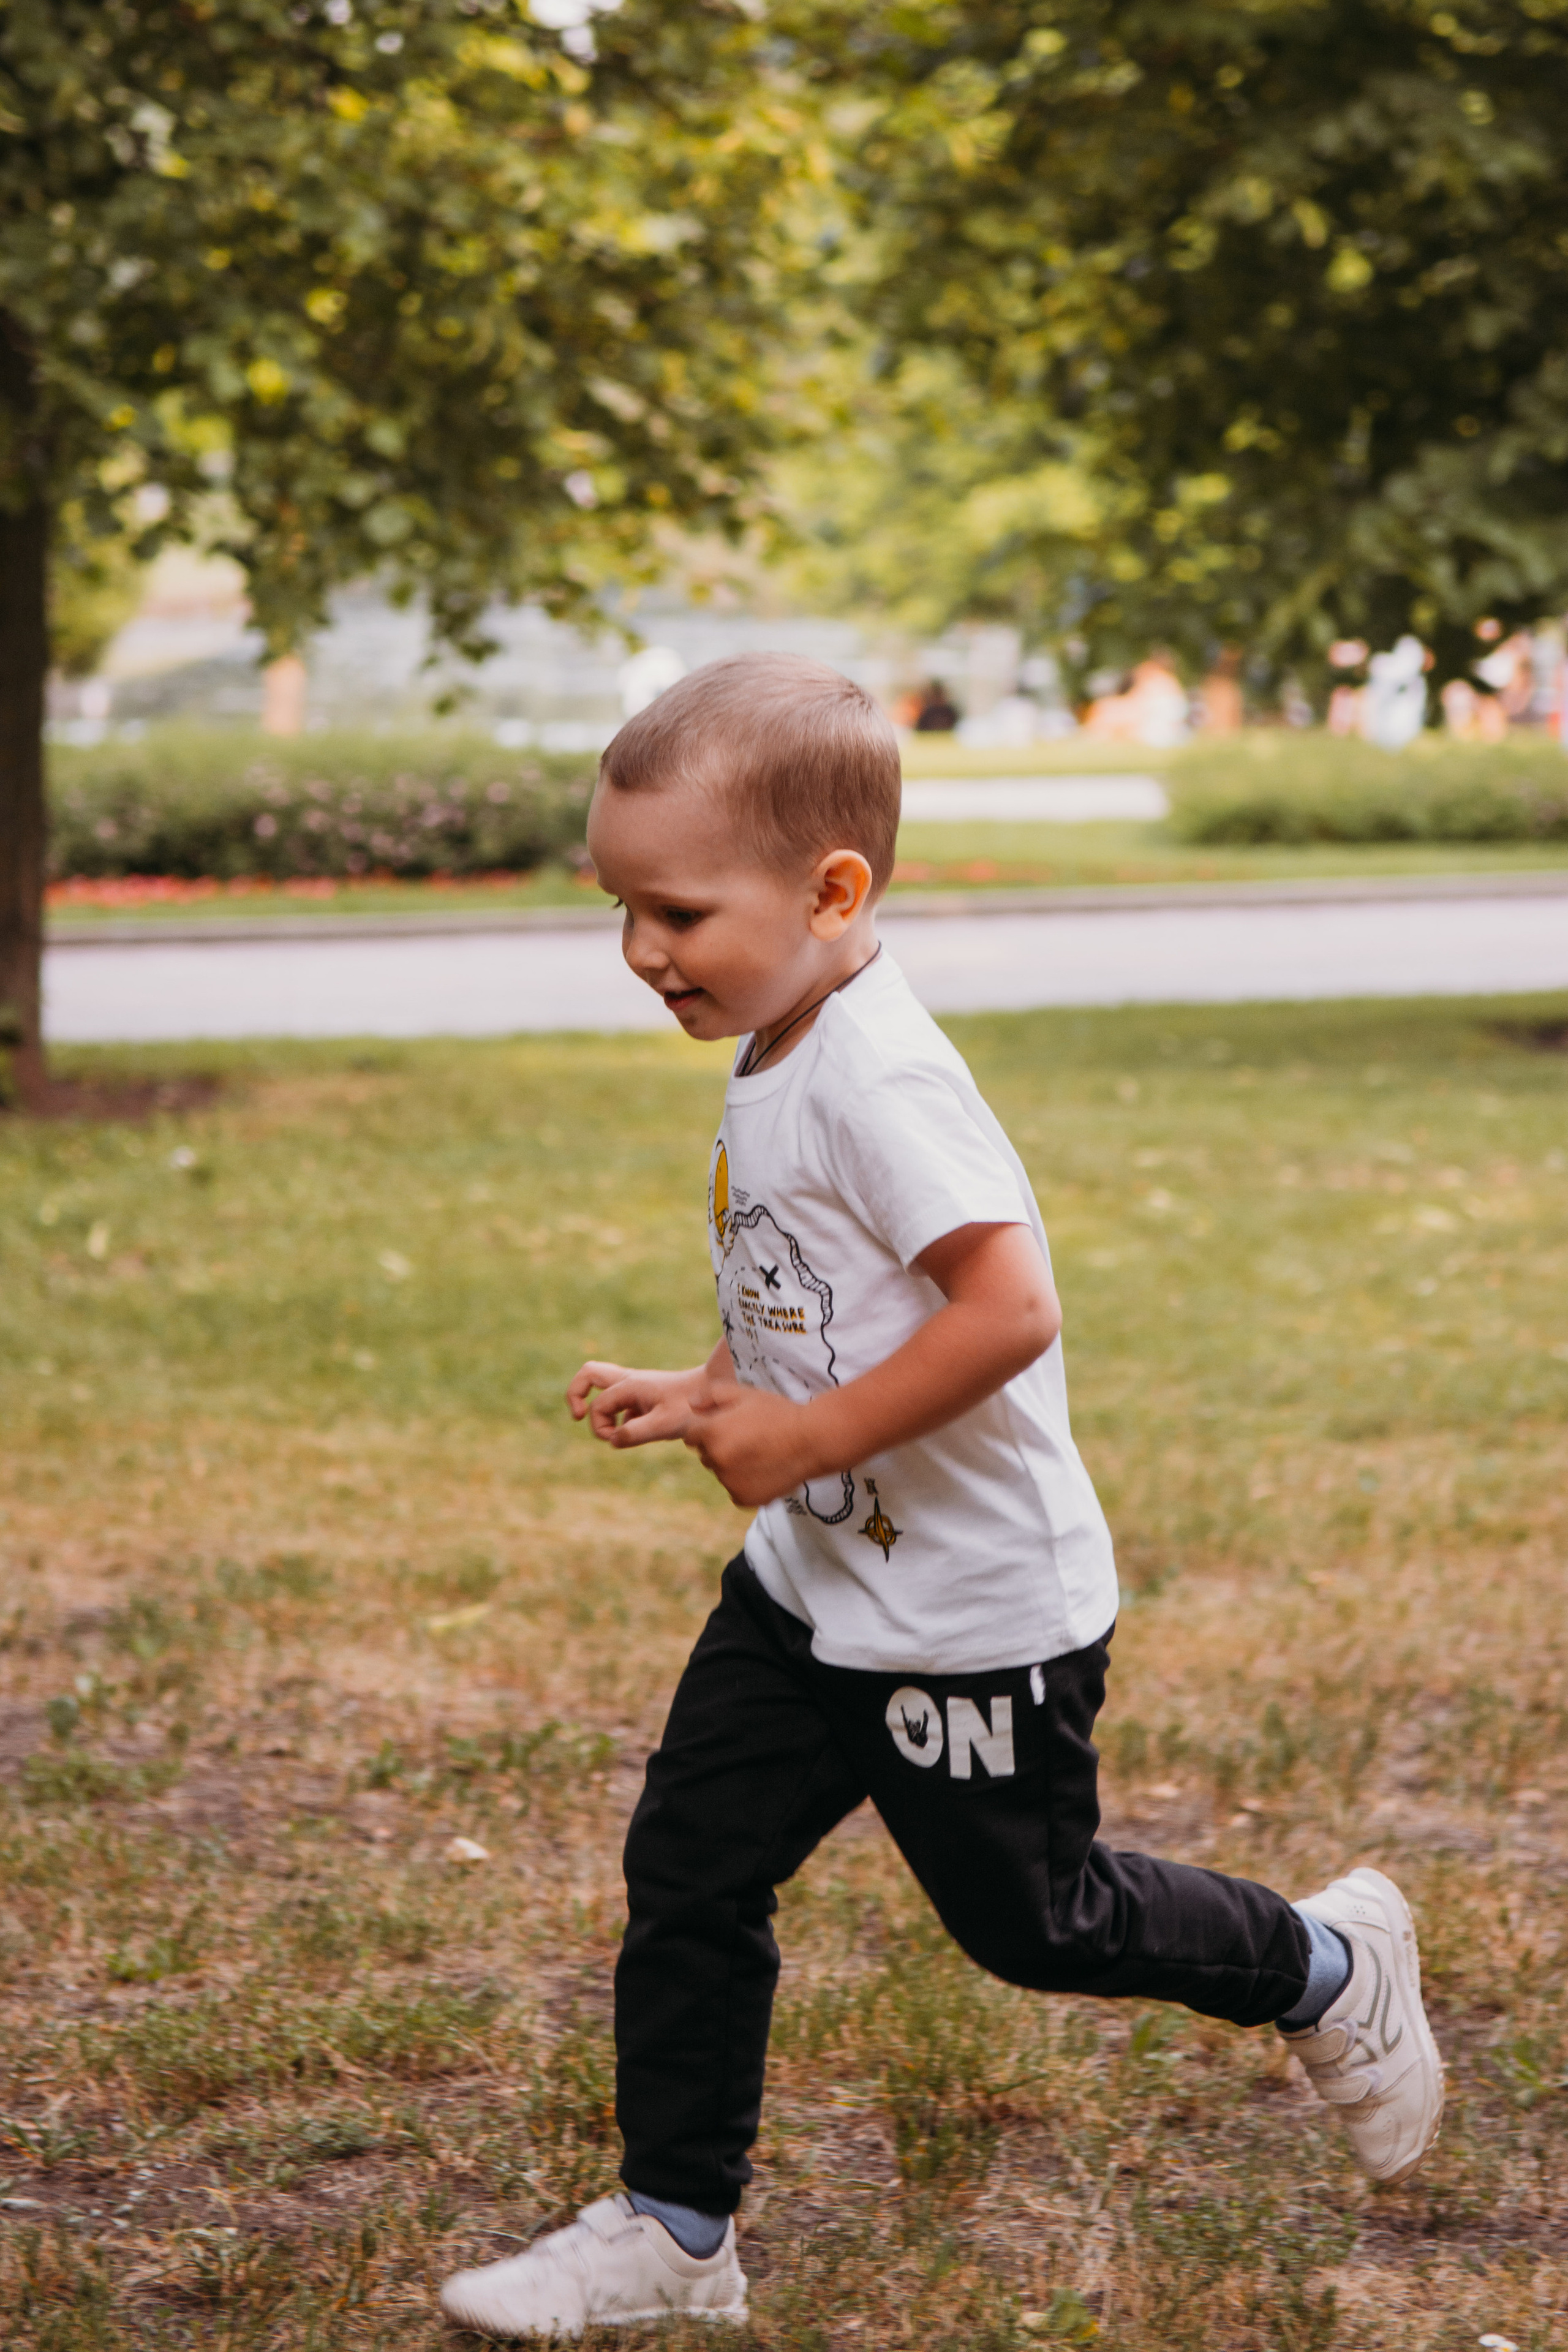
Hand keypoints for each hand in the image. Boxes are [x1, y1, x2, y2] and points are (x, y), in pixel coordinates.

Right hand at [567, 1359, 704, 1447]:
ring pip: (603, 1389)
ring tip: (614, 1431)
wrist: (715, 1393)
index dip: (600, 1427)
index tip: (616, 1439)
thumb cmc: (692, 1407)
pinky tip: (638, 1431)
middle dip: (576, 1393)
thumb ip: (637, 1433)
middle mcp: (629, 1381)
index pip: (598, 1406)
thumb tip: (612, 1440)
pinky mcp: (644, 1397)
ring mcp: (636, 1387)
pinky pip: (620, 1403)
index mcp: (629, 1385)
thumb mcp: (666, 1424)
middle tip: (578, 1415)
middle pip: (589, 1374)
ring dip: (601, 1411)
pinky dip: (619, 1418)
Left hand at [684, 1377, 818, 1506]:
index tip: (730, 1425)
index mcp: (711, 1433)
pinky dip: (745, 1483)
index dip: (708, 1428)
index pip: (691, 1435)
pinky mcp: (744, 1498)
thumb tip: (691, 1403)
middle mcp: (716, 1460)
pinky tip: (764, 1469)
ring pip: (721, 1473)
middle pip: (705, 1455)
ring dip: (732, 1466)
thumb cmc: (778, 1413)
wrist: (812, 1441)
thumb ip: (712, 1395)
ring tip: (760, 1453)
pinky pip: (735, 1491)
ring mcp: (730, 1482)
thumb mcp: (745, 1393)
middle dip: (718, 1446)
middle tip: (748, 1438)